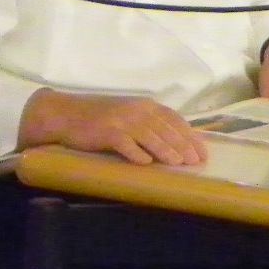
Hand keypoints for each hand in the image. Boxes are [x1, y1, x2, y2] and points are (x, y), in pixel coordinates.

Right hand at [18, 89, 205, 166]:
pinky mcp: (106, 131)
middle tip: (195, 161)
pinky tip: (145, 163)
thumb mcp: (130, 115)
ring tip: (177, 163)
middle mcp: (137, 109)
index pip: (174, 120)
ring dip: (165, 149)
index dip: (190, 136)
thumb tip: (175, 142)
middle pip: (165, 128)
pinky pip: (124, 143)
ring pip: (149, 135)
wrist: (67, 114)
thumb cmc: (101, 118)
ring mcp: (122, 119)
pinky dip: (135, 153)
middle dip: (183, 145)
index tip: (201, 152)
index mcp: (146, 105)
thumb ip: (150, 124)